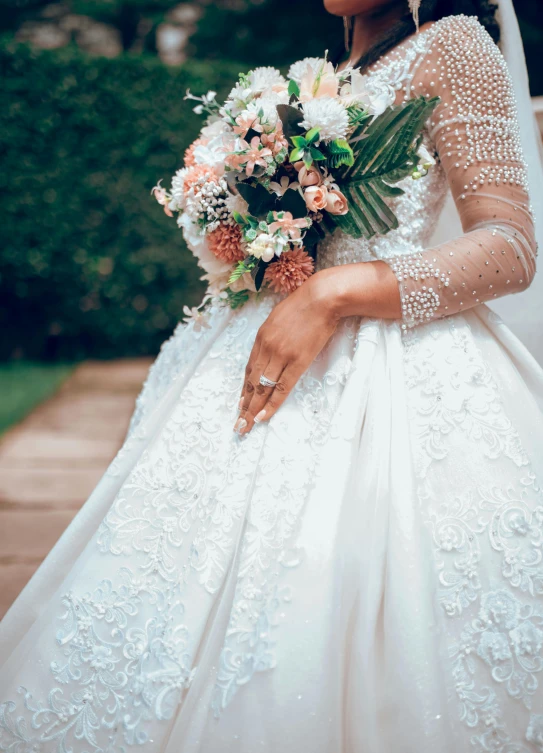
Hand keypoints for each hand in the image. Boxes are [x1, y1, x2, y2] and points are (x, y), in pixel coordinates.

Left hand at [233, 260, 400, 434]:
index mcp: (261, 337)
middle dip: (244, 404)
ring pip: (262, 388)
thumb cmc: (305, 304)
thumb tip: (272, 349)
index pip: (249, 369)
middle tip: (238, 423)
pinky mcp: (297, 361)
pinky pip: (281, 388)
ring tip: (246, 426)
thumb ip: (273, 335)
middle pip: (251, 381)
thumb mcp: (280, 317)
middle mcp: (267, 348)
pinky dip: (271, 404)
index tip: (241, 403)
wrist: (322, 297)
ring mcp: (281, 355)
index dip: (244, 388)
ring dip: (253, 409)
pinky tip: (263, 416)